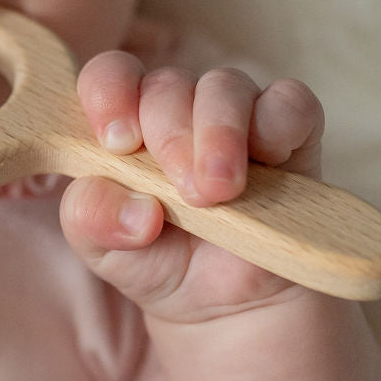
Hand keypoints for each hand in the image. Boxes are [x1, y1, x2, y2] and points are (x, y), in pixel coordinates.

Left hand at [61, 53, 325, 321]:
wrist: (222, 305)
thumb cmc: (153, 259)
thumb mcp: (101, 247)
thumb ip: (91, 217)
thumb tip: (138, 209)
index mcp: (124, 122)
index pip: (108, 75)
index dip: (109, 95)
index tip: (118, 144)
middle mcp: (176, 109)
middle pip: (166, 83)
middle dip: (170, 136)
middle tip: (186, 193)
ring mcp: (233, 115)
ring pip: (224, 86)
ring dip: (219, 135)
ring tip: (219, 192)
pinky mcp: (289, 130)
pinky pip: (289, 103)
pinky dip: (277, 124)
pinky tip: (269, 162)